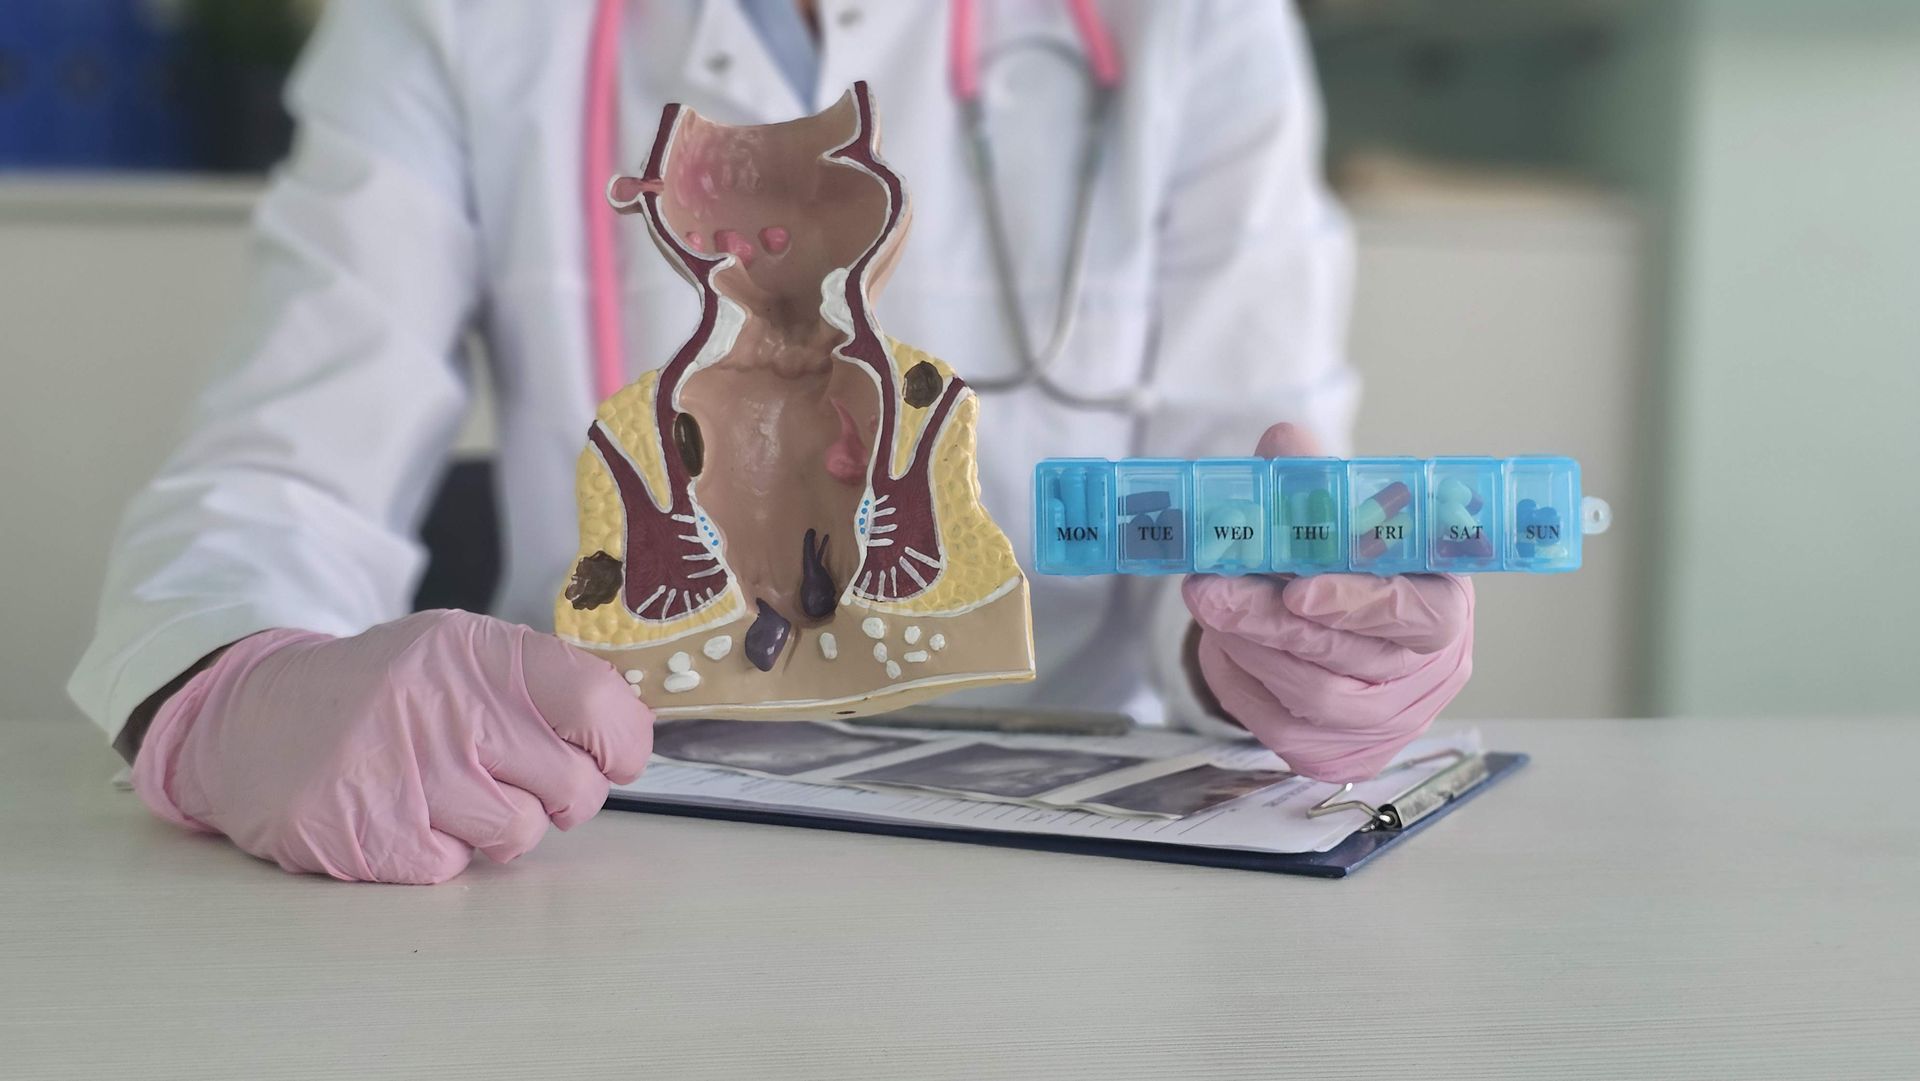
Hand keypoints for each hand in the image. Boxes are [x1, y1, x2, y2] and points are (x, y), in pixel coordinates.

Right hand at [131, 610, 652, 883]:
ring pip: (520, 832)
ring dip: (500, 828)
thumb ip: (538, 684)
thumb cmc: (383, 696)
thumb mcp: (456, 656)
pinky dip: (440, 852)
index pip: (597, 702)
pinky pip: (455, 866)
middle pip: (572, 783)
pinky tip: (406, 817)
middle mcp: (444, 703)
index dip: (622, 744)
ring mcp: (405, 770)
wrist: (252, 723)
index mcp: (477, 650)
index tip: (612, 759)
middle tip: (523, 784)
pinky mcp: (369, 833)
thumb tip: (629, 732)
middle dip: (563, 798)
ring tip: (453, 796)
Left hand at [1182, 424, 1473, 782]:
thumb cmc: (1355, 564)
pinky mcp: (1335, 753)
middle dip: (1270, 621)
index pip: (1413, 614)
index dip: (1356, 603)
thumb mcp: (1342, 513)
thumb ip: (1314, 479)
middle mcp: (1425, 673)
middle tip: (1209, 588)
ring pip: (1309, 695)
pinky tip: (1223, 641)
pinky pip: (1277, 723)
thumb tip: (1283, 442)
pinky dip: (1239, 679)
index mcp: (1445, 604)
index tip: (1298, 589)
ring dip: (1248, 645)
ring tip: (1210, 602)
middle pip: (1347, 658)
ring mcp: (1383, 722)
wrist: (1345, 624)